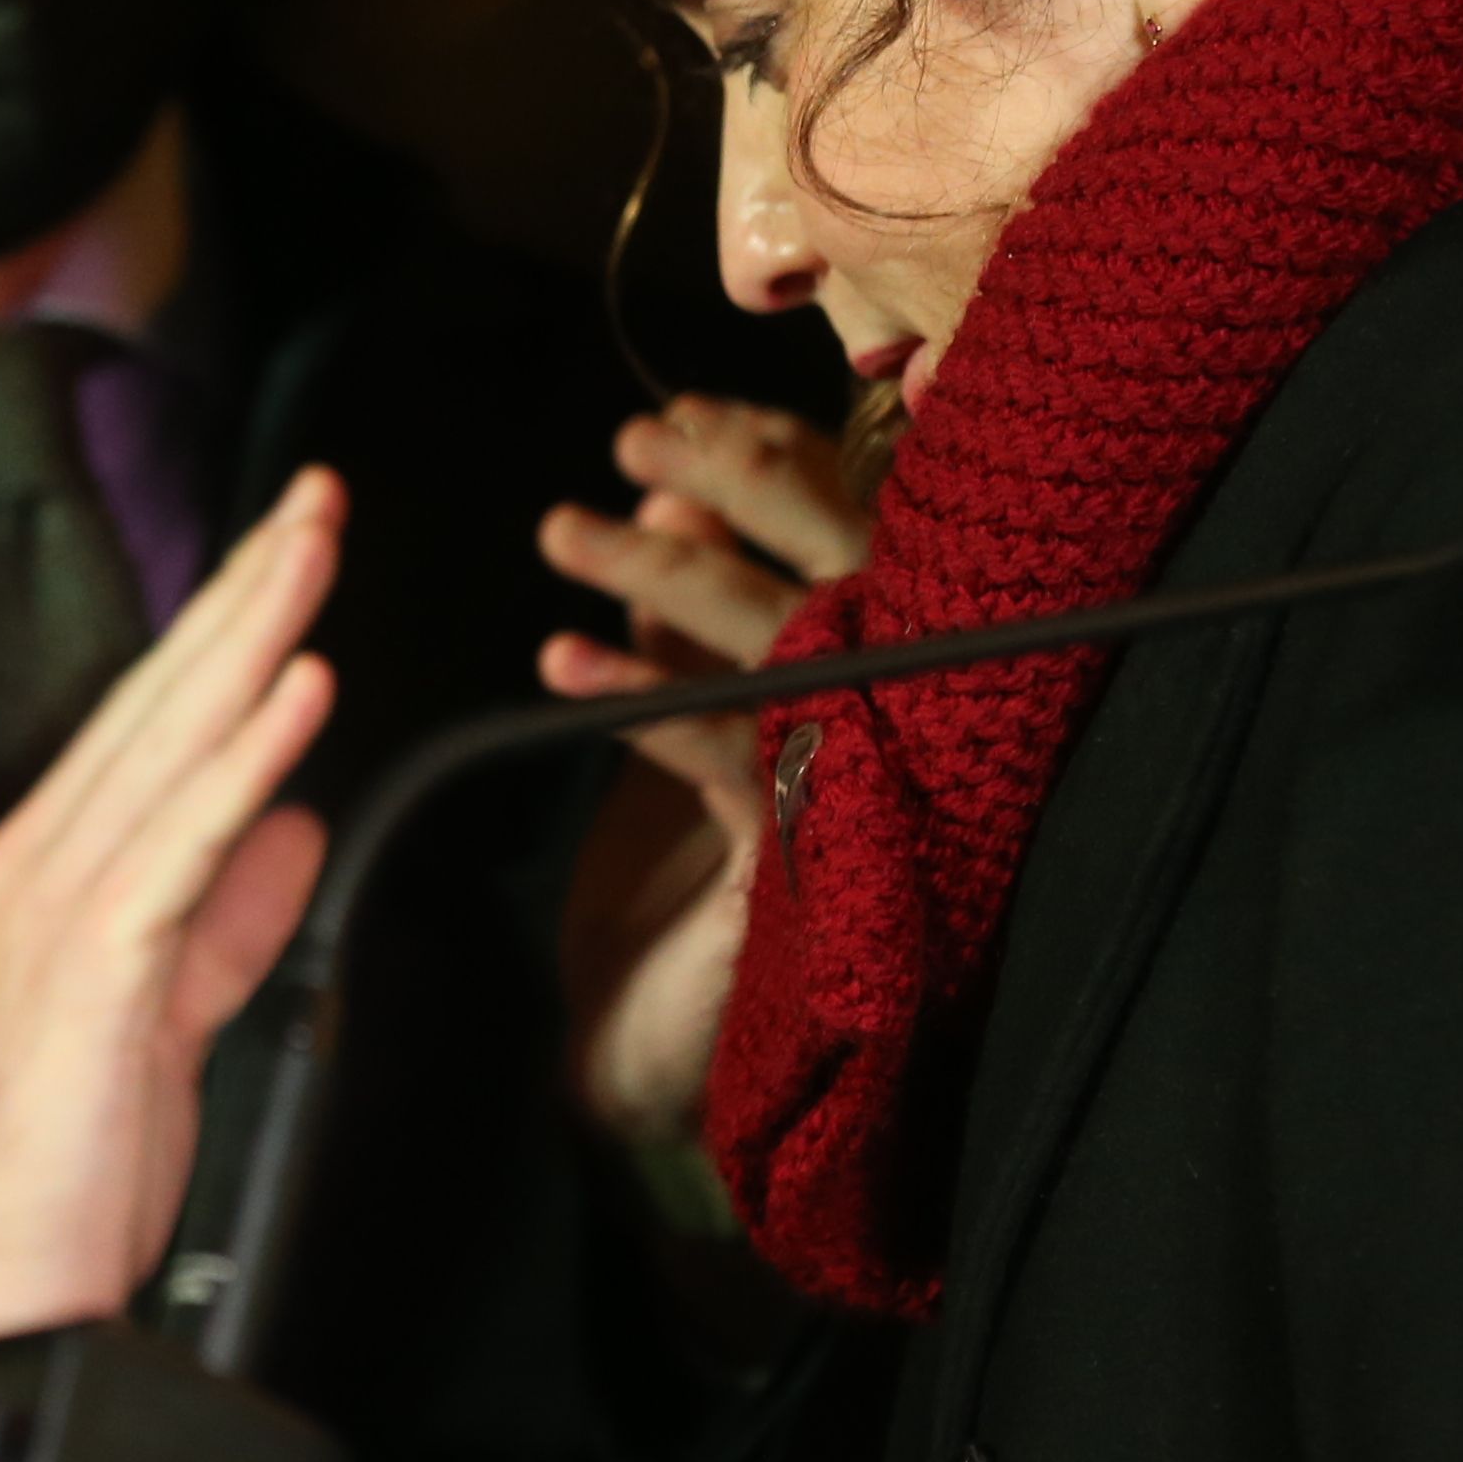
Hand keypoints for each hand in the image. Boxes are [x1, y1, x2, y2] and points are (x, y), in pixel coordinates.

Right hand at [0, 469, 344, 1366]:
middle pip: (161, 697)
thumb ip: (229, 911)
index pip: (158, 714)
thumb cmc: (65, 1157)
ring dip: (249, 639)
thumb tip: (296, 825)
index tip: (295, 542)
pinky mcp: (92, 967)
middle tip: (318, 497)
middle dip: (246, 589)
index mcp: (59, 864)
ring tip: (312, 552)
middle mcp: (45, 860)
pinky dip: (242, 761)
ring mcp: (59, 907)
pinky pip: (179, 842)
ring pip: (169, 743)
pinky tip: (295, 694)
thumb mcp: (174, 1008)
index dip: (231, 621)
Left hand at [533, 399, 870, 1153]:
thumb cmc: (679, 867)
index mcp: (884, 652)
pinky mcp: (808, 862)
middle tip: (635, 441)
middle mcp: (901, 705)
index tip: (688, 412)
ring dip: (667, 578)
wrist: (657, 1049)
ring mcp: (867, 781)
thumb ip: (698, 598)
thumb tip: (674, 488)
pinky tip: (563, 661)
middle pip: (839, 556)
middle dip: (739, 486)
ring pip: (782, 644)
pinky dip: (646, 699)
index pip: (849, 515)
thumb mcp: (689, 702)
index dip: (772, 454)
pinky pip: (731, 756)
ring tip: (561, 531)